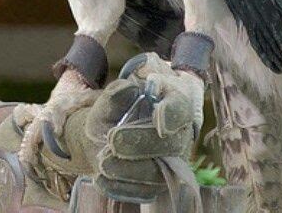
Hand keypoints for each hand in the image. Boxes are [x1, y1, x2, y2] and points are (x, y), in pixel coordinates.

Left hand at [36, 53, 202, 202]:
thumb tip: (128, 89)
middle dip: (142, 143)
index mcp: (173, 103)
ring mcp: (171, 163)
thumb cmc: (118, 108)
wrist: (111, 131)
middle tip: (113, 139)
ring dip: (130, 169)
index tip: (159, 118)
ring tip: (103, 162)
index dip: (172, 114)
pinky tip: (101, 178)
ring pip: (159, 173)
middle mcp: (179, 135)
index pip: (181, 108)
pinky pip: (144, 192)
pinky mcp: (157, 184)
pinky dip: (121, 186)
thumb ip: (117, 92)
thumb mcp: (113, 96)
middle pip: (171, 144)